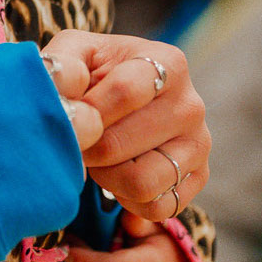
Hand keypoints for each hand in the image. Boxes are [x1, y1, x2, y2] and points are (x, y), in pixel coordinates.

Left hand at [39, 30, 209, 218]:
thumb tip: (67, 92)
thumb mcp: (75, 54)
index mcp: (166, 63)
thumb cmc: (94, 73)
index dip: (86, 112)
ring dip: (105, 176)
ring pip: (140, 183)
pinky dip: (128, 200)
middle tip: (77, 140)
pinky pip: (157, 208)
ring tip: (97, 156)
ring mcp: (198, 144)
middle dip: (87, 147)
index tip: (68, 117)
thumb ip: (63, 66)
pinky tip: (117, 176)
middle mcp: (190, 105)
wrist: (117, 98)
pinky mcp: (198, 179)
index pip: (124, 92)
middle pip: (119, 144)